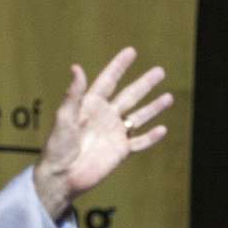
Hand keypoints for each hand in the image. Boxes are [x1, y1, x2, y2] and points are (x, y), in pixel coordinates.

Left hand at [33, 47, 172, 219]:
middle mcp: (105, 116)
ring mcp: (114, 133)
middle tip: (160, 71)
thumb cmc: (58, 147)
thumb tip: (76, 68)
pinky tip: (162, 129)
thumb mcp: (64, 117)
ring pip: (139, 117)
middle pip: (130, 96)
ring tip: (169, 97)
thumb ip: (73, 94)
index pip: (108, 81)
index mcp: (91, 105)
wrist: (62, 176)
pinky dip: (151, 137)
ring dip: (153, 108)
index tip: (131, 51)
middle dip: (145, 84)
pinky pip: (139, 143)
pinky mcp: (120, 151)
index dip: (119, 66)